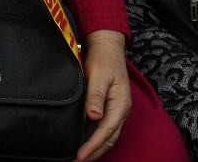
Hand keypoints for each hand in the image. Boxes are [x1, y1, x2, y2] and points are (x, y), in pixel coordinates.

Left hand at [77, 30, 130, 161]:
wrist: (107, 46)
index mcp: (120, 104)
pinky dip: (93, 137)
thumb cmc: (104, 59)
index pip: (106, 131)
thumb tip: (94, 116)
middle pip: (108, 138)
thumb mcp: (99, 76)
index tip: (80, 156)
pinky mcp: (108, 107)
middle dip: (94, 152)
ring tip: (79, 156)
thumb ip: (96, 96)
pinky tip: (82, 140)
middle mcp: (120, 110)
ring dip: (94, 147)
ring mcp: (115, 109)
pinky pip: (102, 127)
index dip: (92, 145)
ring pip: (106, 135)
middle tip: (77, 161)